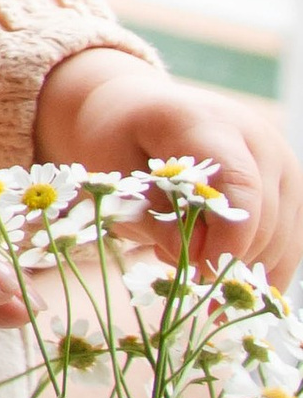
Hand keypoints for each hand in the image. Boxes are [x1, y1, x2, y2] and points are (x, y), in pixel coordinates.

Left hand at [33, 48, 302, 285]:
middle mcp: (256, 137)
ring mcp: (279, 161)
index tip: (200, 271)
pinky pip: (289, 241)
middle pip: (266, 215)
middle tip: (182, 272)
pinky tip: (226, 288)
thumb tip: (192, 255)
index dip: (228, 235)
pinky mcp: (288, 186)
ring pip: (283, 235)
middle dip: (228, 258)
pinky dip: (261, 270)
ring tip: (192, 265)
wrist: (139, 109)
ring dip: (242, 267)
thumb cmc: (117, 142)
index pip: (239, 182)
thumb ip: (149, 217)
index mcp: (206, 121)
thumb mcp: (112, 175)